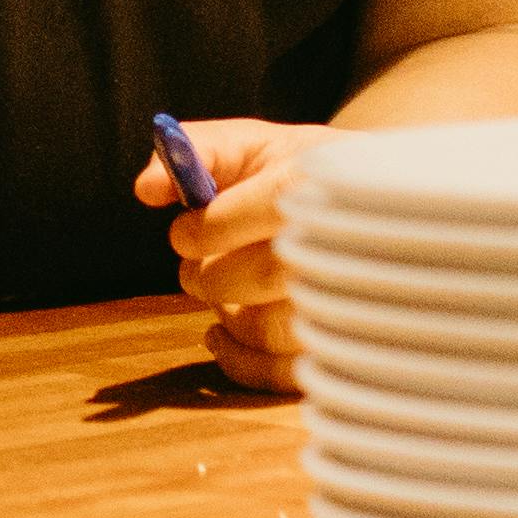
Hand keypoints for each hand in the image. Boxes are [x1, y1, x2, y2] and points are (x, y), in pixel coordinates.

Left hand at [135, 118, 329, 391]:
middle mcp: (344, 243)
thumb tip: (147, 187)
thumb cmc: (295, 173)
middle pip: (265, 273)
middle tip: (197, 263)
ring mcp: (349, 299)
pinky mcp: (340, 347)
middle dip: (210, 274)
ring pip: (270, 328)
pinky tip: (221, 333)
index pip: (271, 204)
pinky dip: (239, 361)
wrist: (371, 208)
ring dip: (227, 314)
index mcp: (324, 183)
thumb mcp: (252, 144)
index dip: (212, 226)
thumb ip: (196, 151)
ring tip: (225, 289)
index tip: (184, 231)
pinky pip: (284, 373)